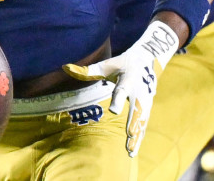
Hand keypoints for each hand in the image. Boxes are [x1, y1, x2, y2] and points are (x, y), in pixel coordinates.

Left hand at [63, 20, 178, 156]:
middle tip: (129, 136)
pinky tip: (133, 151)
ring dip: (137, 136)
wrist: (146, 61)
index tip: (113, 110)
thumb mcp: (107, 64)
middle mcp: (138, 93)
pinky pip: (143, 125)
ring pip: (142, 121)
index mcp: (127, 80)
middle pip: (136, 110)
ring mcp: (145, 102)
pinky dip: (139, 137)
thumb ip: (89, 70)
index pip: (121, 91)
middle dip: (133, 123)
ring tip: (130, 151)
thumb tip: (66, 68)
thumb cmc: (122, 64)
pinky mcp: (147, 109)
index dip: (118, 100)